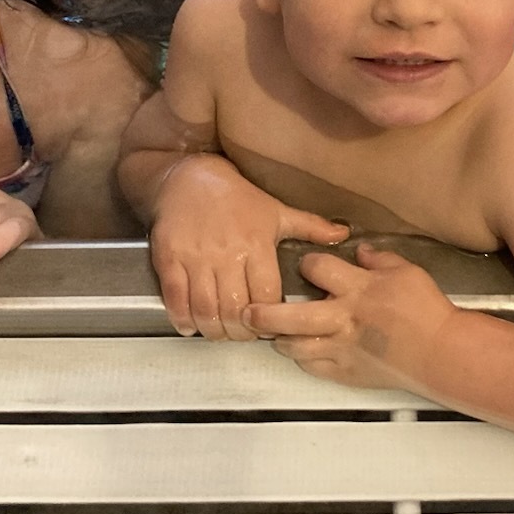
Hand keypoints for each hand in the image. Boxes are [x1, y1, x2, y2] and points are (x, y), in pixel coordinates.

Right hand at [149, 154, 348, 339]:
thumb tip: (343, 233)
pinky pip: (176, 297)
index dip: (269, 321)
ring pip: (205, 309)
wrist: (188, 177)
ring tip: (221, 333)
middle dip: (240, 333)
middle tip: (243, 336)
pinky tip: (191, 326)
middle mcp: (227, 254)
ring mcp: (196, 257)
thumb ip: (310, 227)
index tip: (269, 328)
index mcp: (257, 245)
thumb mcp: (276, 210)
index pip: (266, 297)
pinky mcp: (169, 258)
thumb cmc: (237, 198)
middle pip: (235, 310)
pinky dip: (183, 318)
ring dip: (214, 330)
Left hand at [244, 244, 452, 387]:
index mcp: (358, 289)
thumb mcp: (408, 272)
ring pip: (295, 347)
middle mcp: (344, 319)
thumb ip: (380, 259)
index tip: (307, 266)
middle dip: (263, 314)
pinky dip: (303, 359)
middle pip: (291, 317)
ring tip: (273, 333)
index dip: (307, 264)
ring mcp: (343, 349)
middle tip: (248, 311)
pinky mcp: (346, 372)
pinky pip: (313, 368)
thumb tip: (361, 250)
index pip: (317, 269)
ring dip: (280, 339)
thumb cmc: (428, 312)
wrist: (441, 353)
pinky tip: (303, 351)